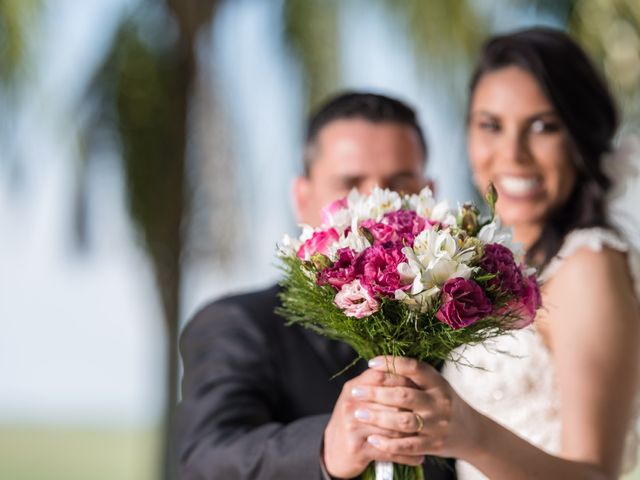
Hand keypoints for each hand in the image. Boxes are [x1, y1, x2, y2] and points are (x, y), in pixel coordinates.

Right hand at [323, 368, 425, 477]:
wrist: (333, 450)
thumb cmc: (354, 420)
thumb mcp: (359, 397)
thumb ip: (377, 383)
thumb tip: (409, 373)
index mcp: (354, 387)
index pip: (382, 376)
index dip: (404, 379)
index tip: (421, 387)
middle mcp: (351, 404)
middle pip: (391, 401)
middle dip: (413, 408)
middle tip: (430, 412)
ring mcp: (353, 426)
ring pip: (393, 428)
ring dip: (413, 434)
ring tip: (429, 437)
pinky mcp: (358, 448)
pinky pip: (389, 451)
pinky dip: (406, 456)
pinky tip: (419, 457)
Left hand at [357, 356, 482, 459]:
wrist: (472, 432)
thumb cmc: (443, 403)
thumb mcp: (435, 385)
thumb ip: (412, 377)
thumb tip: (377, 366)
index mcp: (438, 383)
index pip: (414, 368)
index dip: (391, 363)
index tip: (371, 363)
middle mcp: (439, 402)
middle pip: (403, 395)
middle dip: (376, 393)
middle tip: (355, 392)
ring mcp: (437, 425)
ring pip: (403, 421)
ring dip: (377, 418)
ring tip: (358, 413)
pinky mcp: (434, 445)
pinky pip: (408, 445)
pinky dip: (388, 444)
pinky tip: (372, 439)